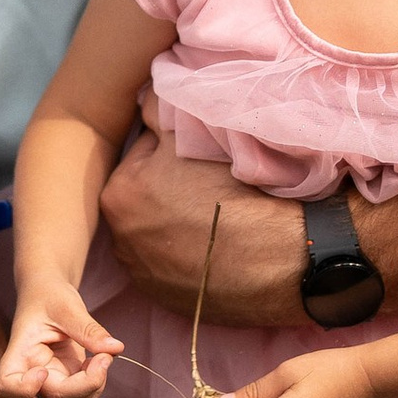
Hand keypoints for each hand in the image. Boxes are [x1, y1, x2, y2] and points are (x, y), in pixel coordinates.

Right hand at [0, 283, 123, 397]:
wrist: (50, 292)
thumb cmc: (49, 294)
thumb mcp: (67, 305)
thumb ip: (88, 329)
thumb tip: (115, 348)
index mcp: (20, 352)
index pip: (6, 385)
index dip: (24, 389)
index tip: (44, 370)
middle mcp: (32, 371)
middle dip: (85, 385)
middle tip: (104, 357)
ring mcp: (51, 378)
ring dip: (93, 389)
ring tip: (103, 357)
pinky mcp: (67, 378)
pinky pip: (83, 395)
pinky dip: (98, 382)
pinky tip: (100, 358)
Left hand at [98, 112, 315, 329]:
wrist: (280, 259)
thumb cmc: (235, 191)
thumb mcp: (190, 137)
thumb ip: (156, 112)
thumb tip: (142, 97)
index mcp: (117, 195)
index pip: (140, 156)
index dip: (170, 151)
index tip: (196, 156)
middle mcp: (119, 240)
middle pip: (143, 196)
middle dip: (165, 188)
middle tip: (206, 186)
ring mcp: (142, 275)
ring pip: (155, 232)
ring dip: (172, 223)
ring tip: (213, 216)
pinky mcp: (167, 300)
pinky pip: (170, 265)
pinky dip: (185, 255)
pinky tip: (215, 247)